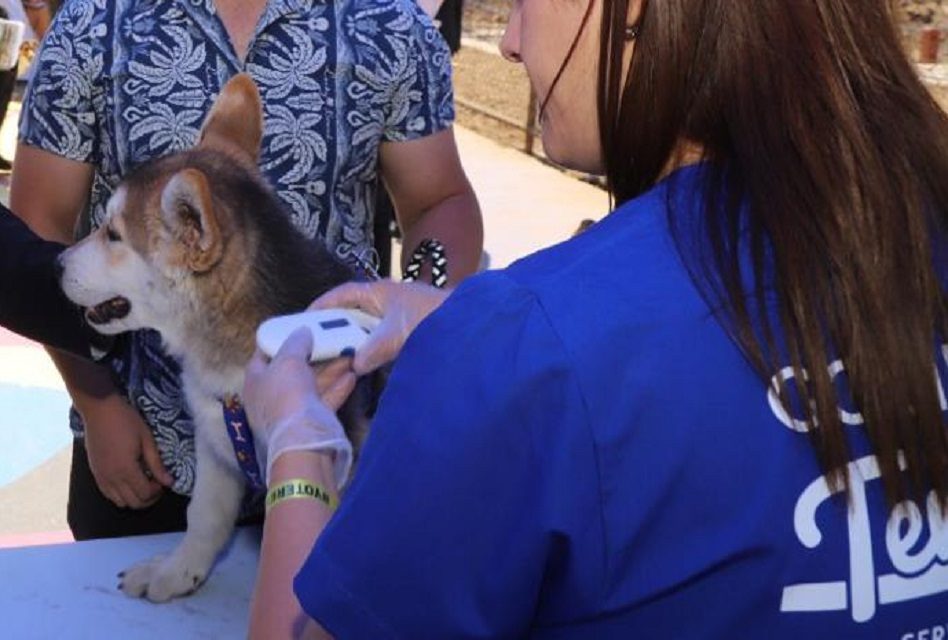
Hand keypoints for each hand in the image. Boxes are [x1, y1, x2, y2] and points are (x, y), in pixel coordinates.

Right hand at [80, 394, 172, 508]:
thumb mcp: (147, 440)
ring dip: (135, 498)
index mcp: (126, 469)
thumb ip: (156, 464)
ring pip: (120, 502)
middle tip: (156, 484)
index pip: (145, 494)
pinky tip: (129, 481)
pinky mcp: (95, 473)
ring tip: (143, 483)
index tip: (163, 481)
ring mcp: (101, 477)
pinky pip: (108, 494)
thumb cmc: (126, 421)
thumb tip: (169, 482)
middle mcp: (111, 478)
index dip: (157, 492)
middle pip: (133, 503)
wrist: (99, 410)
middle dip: (148, 498)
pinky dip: (120, 494)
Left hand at [243, 328, 355, 486]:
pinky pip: (326, 399)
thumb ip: (295, 342)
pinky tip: (353, 373)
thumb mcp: (288, 360)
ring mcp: (293, 410)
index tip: (296, 328)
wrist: (304, 440)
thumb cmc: (287, 394)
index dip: (278, 340)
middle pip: (292, 369)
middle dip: (312, 353)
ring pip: (313, 384)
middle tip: (328, 337)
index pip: (263, 355)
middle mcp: (272, 395)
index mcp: (256, 380)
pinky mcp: (313, 421)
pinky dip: (338, 386)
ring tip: (348, 351)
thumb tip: (302, 331)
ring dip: (330, 368)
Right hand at [309, 280, 448, 374]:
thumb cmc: (433, 317)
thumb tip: (354, 364)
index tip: (304, 320)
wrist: (470, 322)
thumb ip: (374, 349)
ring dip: (354, 342)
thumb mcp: (398, 334)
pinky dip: (372, 349)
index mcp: (378, 291)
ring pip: (366, 328)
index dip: (321, 306)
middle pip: (351, 313)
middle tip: (317, 346)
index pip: (341, 295)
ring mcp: (397, 314)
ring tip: (336, 357)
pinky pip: (381, 338)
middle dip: (335, 328)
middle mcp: (385, 300)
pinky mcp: (408, 328)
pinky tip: (366, 363)